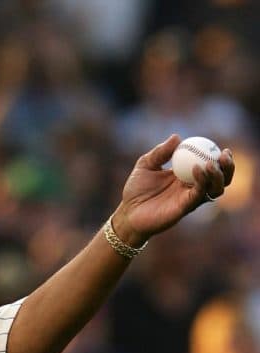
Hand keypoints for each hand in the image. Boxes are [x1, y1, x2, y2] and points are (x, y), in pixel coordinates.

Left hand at [114, 134, 234, 242]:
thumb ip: (160, 152)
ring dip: (218, 175)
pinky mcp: (185, 207)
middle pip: (221, 179)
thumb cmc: (136, 189)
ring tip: (210, 163)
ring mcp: (190, 198)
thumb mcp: (146, 164)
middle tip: (223, 155)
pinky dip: (202, 181)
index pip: (211, 167)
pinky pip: (199, 194)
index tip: (221, 148)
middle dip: (227, 167)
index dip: (220, 158)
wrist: (128, 212)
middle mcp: (193, 187)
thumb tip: (177, 137)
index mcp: (187, 175)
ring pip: (215, 188)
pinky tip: (196, 169)